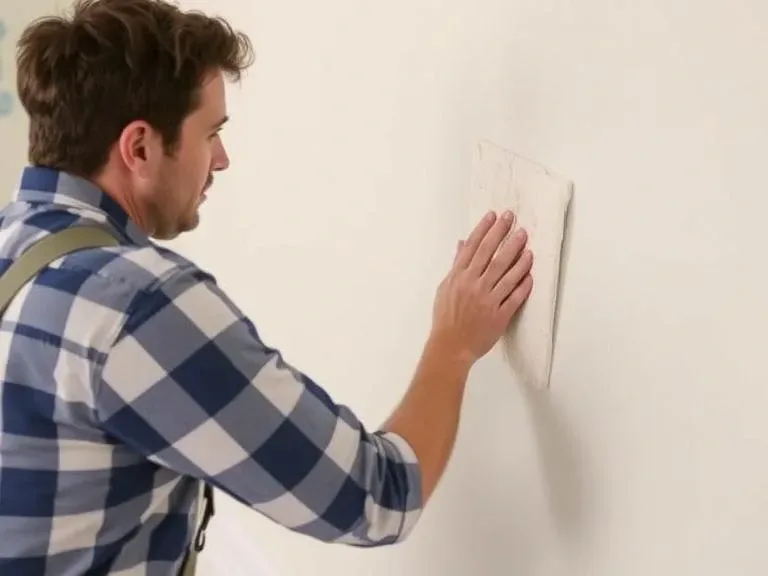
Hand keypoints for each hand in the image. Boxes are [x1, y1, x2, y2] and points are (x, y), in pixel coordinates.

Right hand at [429, 210, 532, 366]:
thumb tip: (461, 244)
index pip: (472, 248)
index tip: (493, 215)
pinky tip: (531, 273)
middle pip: (490, 255)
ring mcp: (487, 300)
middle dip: (502, 234)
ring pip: (505, 274)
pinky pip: (514, 297)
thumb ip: (456, 265)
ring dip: (517, 256)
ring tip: (526, 241)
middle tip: (513, 218)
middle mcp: (473, 285)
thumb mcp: (445, 288)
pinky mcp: (499, 316)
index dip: (483, 229)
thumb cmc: (446, 317)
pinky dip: (523, 285)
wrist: (449, 347)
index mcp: (458, 277)